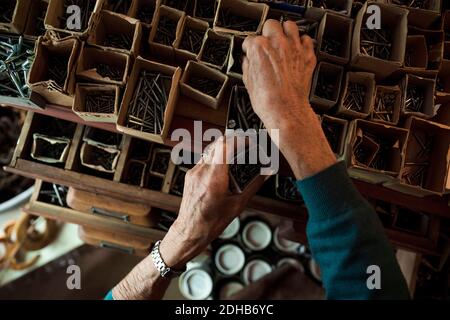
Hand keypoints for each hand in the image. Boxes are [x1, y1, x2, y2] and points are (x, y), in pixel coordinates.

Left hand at [113, 137, 263, 299]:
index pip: (226, 145)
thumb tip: (266, 172)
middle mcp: (202, 171)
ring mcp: (194, 172)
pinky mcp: (190, 174)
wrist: (191, 230)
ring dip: (225, 148)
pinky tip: (224, 168)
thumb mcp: (238, 204)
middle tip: (246, 146)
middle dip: (234, 141)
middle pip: (218, 143)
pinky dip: (216, 158)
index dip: (240, 139)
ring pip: (211, 149)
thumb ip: (253, 185)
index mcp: (215, 178)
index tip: (250, 141)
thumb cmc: (212, 221)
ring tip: (237, 156)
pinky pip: (205, 159)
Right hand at [242, 20, 335, 179]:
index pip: (250, 39)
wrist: (286, 112)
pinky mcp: (307, 56)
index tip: (250, 52)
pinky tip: (296, 50)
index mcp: (259, 49)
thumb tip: (248, 60)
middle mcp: (277, 44)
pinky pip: (306, 40)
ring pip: (289, 26)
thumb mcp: (248, 83)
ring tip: (281, 41)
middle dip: (266, 34)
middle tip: (265, 43)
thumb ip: (247, 66)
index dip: (249, 47)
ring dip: (284, 32)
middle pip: (270, 25)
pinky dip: (301, 43)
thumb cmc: (268, 102)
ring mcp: (294, 49)